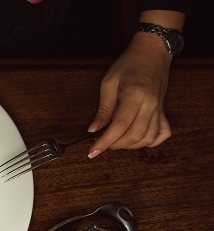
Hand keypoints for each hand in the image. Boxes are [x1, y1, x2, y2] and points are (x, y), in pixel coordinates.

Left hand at [89, 33, 173, 156]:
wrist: (153, 52)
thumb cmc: (129, 64)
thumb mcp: (109, 82)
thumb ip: (103, 108)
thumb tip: (93, 129)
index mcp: (136, 95)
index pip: (120, 126)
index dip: (104, 142)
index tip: (92, 152)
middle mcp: (151, 105)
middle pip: (135, 136)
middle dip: (115, 145)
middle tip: (101, 143)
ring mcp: (159, 109)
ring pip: (148, 138)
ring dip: (130, 145)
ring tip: (115, 140)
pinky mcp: (163, 110)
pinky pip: (163, 133)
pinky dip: (151, 141)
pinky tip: (137, 138)